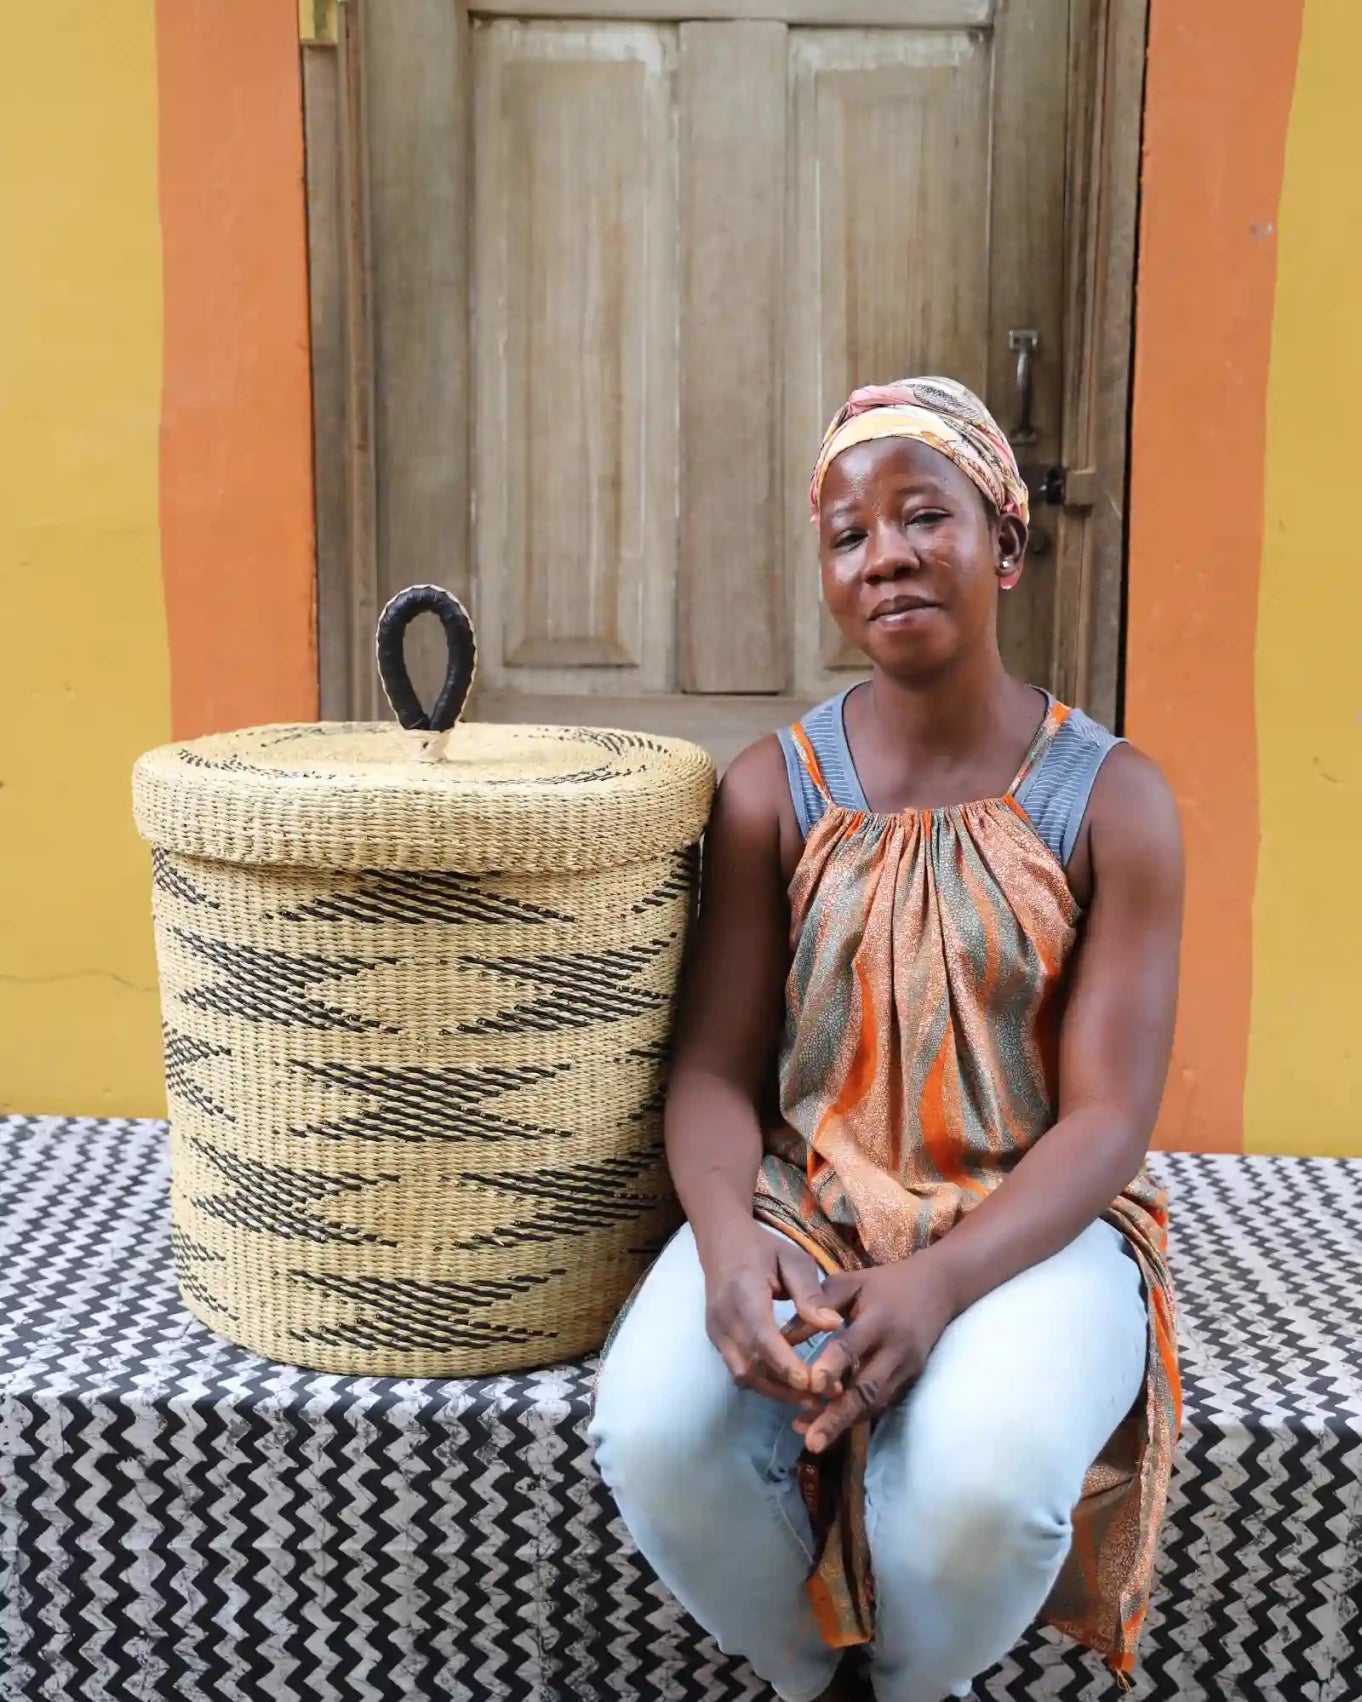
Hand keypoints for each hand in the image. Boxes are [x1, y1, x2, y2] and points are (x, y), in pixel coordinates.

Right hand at [699, 1221, 843, 1404]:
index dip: (784, 1362)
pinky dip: (763, 1383)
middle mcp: (724, 1317)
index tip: (810, 1381)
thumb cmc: (763, 1249)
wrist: (722, 1243)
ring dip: (775, 1391)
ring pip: (743, 1375)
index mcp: (744, 1291)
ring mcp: (716, 1332)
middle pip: (751, 1364)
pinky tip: (789, 1386)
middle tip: (822, 1396)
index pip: (761, 1335)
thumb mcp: (793, 1260)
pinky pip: (739, 1371)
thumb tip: (833, 1325)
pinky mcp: (716, 1341)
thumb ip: (810, 1294)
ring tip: (810, 1398)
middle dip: (785, 1386)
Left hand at [782, 1251, 958, 1451]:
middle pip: (867, 1389)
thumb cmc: (885, 1283)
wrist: (938, 1288)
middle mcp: (895, 1348)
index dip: (833, 1365)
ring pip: (875, 1403)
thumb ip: (818, 1305)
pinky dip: (857, 1415)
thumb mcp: (851, 1283)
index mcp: (879, 1319)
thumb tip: (783, 1335)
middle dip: (838, 1417)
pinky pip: (882, 1402)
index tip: (812, 1384)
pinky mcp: (910, 1380)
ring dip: (844, 1422)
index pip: (853, 1345)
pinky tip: (831, 1424)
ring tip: (813, 1439)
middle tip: (811, 1442)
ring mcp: (906, 1368)